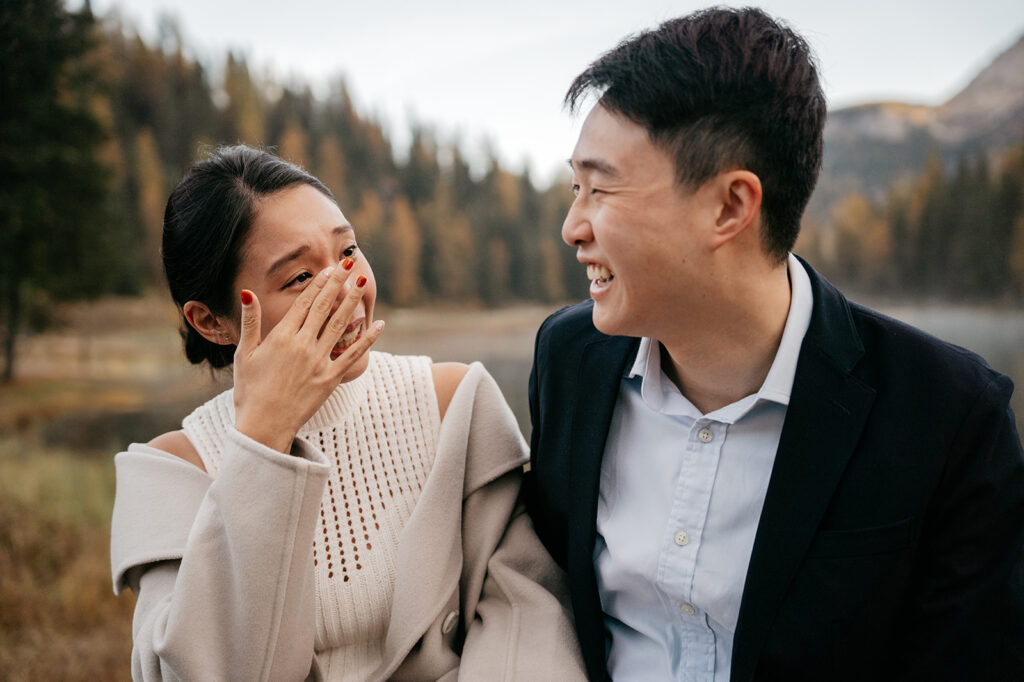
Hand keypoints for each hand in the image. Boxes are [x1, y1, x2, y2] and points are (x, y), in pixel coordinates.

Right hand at [231, 261, 383, 452]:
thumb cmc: (250, 390)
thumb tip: (248, 293)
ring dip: (353, 302)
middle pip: (324, 308)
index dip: (319, 284)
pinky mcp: (330, 379)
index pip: (305, 303)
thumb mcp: (245, 353)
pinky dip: (367, 339)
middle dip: (338, 284)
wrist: (263, 425)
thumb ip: (251, 321)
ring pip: (340, 325)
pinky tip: (379, 324)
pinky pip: (352, 355)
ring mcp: (318, 362)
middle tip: (349, 265)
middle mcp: (303, 345)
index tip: (330, 269)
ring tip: (362, 283)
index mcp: (281, 336)